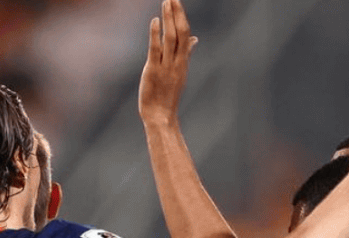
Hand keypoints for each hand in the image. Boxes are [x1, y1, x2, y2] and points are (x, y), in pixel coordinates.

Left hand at [139, 0, 196, 125]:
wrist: (160, 116)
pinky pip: (156, 50)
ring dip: (169, 19)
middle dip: (177, 14)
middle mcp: (177, 62)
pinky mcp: (154, 71)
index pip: (185, 35)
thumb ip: (185, 54)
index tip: (177, 3)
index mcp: (183, 62)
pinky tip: (156, 21)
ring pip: (171, 39)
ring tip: (166, 3)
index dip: (181, 18)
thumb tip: (194, 39)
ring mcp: (166, 67)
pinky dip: (156, 34)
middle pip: (181, 33)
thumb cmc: (167, 95)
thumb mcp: (179, 73)